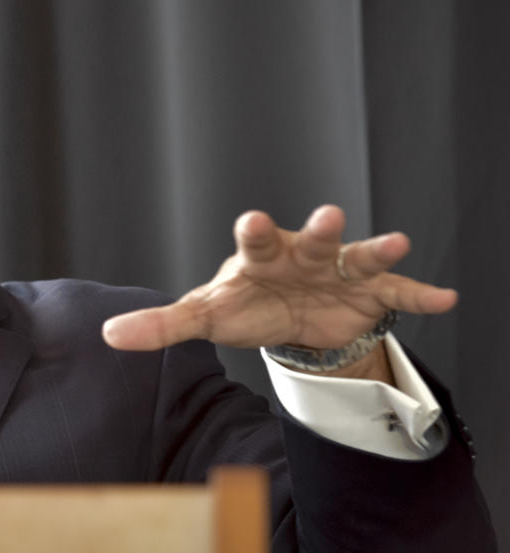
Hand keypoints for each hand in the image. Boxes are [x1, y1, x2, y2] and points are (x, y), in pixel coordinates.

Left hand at [102, 205, 456, 352]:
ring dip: (373, 249)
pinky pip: (396, 292)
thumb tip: (108, 335)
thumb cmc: (243, 303)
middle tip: (327, 216)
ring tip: (395, 242)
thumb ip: (162, 325)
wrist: (289, 315)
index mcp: (260, 257)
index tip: (252, 220)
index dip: (254, 232)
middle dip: (319, 230)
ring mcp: (337, 272)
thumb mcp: (204, 314)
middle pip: (311, 240)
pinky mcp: (368, 293)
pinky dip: (418, 294)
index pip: (254, 241)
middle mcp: (301, 255)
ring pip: (356, 256)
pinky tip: (444, 297)